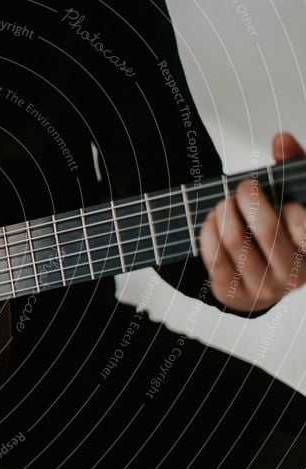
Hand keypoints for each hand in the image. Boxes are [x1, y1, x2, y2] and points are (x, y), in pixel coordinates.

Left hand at [200, 132, 305, 311]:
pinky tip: (210, 221)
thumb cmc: (283, 230)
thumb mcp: (295, 198)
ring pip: (236, 243)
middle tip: (242, 187)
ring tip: (223, 203)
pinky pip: (214, 259)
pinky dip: (208, 233)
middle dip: (249, 201)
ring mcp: (261, 289)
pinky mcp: (232, 294)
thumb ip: (292, 168)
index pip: (304, 228)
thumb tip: (281, 139)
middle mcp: (293, 277)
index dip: (290, 208)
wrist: (262, 276)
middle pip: (267, 231)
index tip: (278, 195)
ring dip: (224, 214)